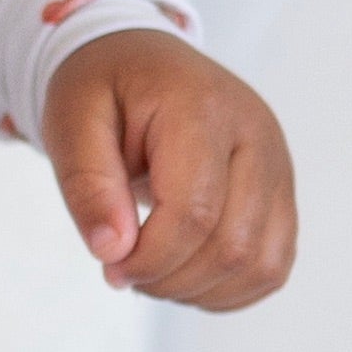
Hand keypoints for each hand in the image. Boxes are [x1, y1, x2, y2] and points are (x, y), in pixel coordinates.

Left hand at [39, 28, 296, 310]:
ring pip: (261, 265)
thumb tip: (112, 251)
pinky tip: (183, 273)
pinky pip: (272, 265)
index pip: (195, 212)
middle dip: (170, 279)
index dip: (151, 258)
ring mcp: (278, 165)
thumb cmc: (104, 89)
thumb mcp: (71, 121)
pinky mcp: (281, 192)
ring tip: (152, 272)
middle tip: (123, 270)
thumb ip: (88, 184)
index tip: (110, 266)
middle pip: (233, 246)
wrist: (141, 61)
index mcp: (202, 108)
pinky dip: (228, 288)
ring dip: (200, 290)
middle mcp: (256, 135)